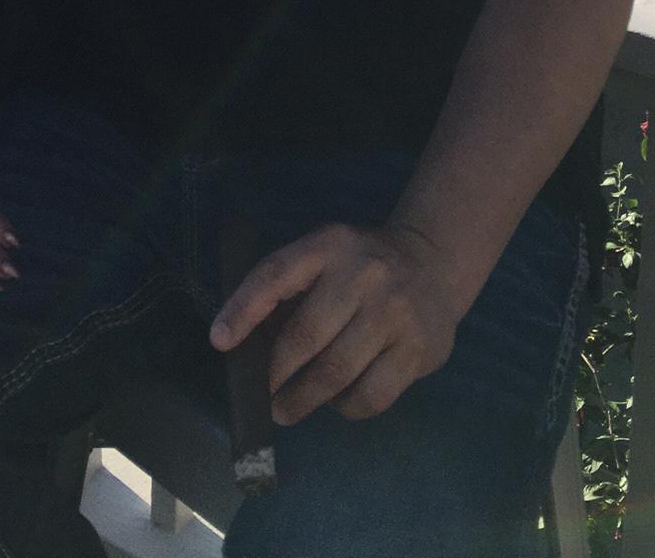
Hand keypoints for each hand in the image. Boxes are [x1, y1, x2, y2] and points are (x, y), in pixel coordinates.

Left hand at [209, 222, 462, 423]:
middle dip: (273, 374)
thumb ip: (291, 290)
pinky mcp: (418, 349)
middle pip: (305, 335)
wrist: (434, 262)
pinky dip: (345, 407)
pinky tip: (337, 401)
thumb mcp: (327, 257)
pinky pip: (370, 396)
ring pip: (336, 372)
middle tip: (259, 396)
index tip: (219, 342)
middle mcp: (364, 274)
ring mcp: (395, 312)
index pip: (277, 274)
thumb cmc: (361, 266)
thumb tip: (242, 344)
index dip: (244, 308)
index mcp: (330, 245)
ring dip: (303, 399)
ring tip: (286, 409)